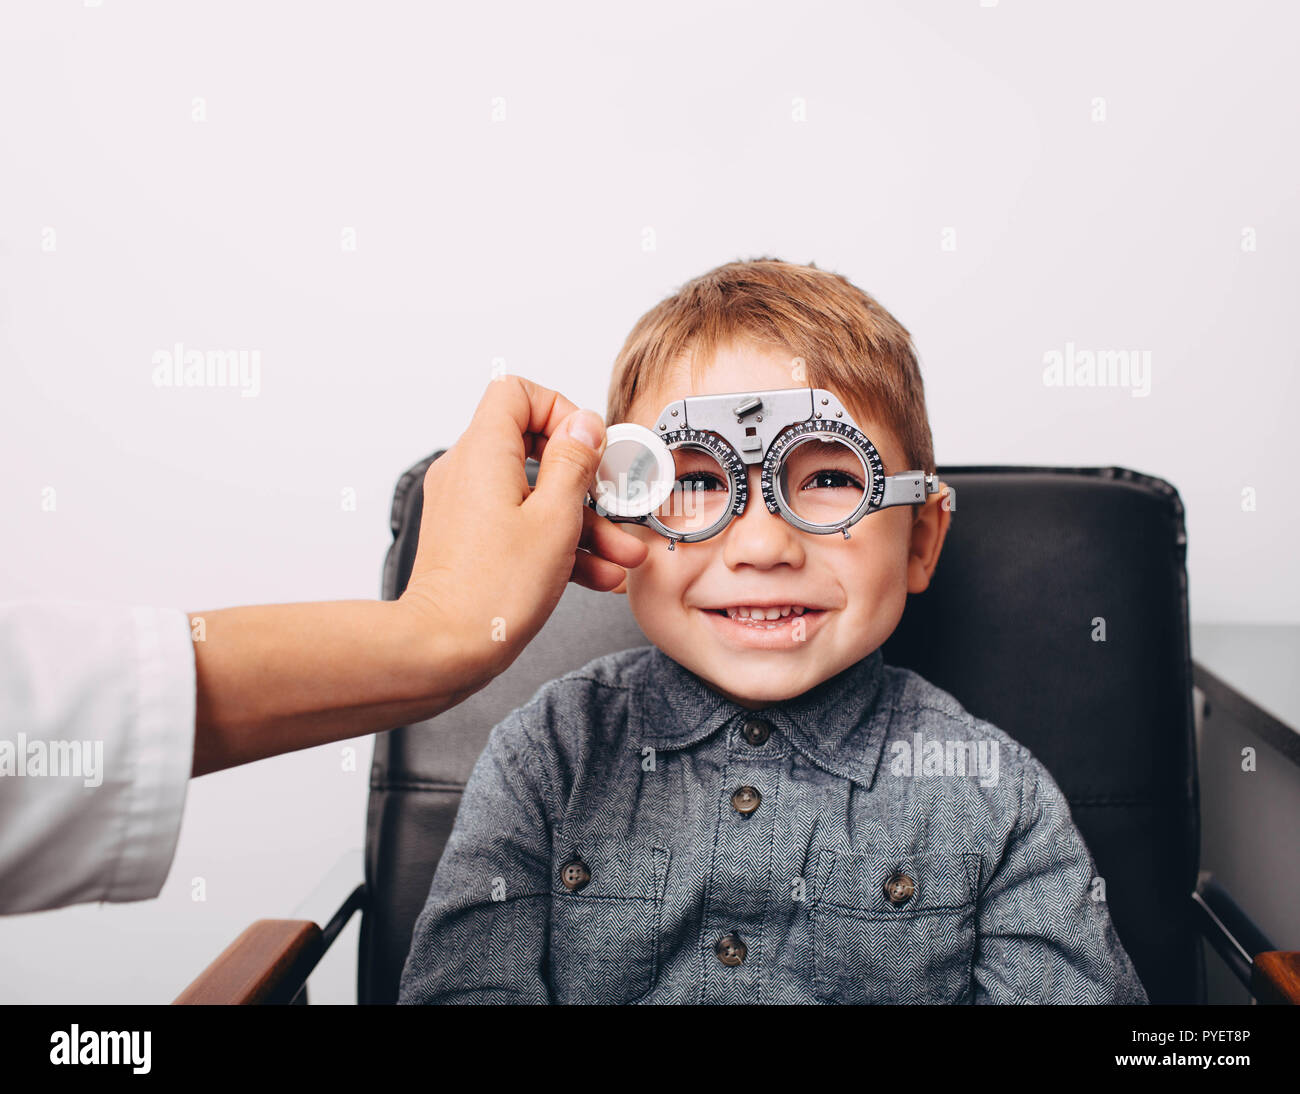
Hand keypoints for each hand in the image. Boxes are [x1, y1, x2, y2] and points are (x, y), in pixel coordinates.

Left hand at [398, 375, 648, 689]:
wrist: (444, 649)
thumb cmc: (492, 591)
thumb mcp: (556, 519)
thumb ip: (575, 463)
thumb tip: (584, 425)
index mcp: (484, 452)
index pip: (517, 394)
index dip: (560, 411)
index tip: (589, 447)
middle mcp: (468, 472)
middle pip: (534, 448)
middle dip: (585, 478)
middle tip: (613, 500)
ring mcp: (468, 507)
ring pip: (534, 495)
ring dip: (583, 522)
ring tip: (622, 554)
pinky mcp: (471, 540)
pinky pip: (521, 525)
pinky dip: (558, 543)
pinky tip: (599, 574)